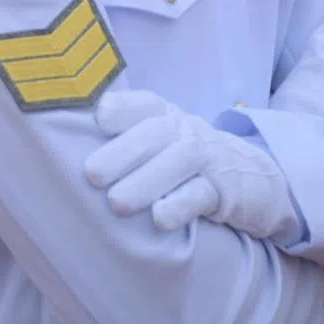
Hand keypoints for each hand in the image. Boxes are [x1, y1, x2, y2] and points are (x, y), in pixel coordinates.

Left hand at [85, 90, 301, 241]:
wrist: (257, 179)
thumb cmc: (189, 162)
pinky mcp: (227, 191)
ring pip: (179, 160)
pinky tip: (160, 220)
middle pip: (156, 132)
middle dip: (123, 151)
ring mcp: (209, 159)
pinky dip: (181, 204)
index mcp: (167, 117)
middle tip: (93, 175)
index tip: (97, 118)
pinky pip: (204, 193)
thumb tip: (65, 149)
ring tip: (117, 203)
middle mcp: (187, 131)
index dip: (122, 107)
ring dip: (146, 180)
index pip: (145, 104)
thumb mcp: (164, 142)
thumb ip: (126, 138)